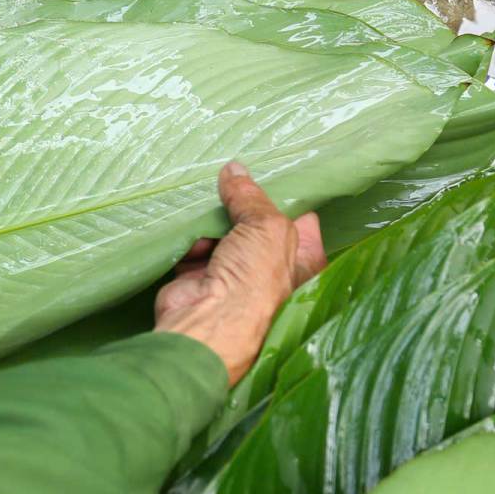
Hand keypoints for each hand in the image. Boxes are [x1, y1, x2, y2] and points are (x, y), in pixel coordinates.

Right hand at [153, 162, 326, 384]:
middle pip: (257, 224)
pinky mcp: (200, 278)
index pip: (301, 219)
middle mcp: (271, 270)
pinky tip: (191, 232)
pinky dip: (191, 238)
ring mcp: (235, 275)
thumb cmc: (255, 280)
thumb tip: (234, 170)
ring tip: (206, 204)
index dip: (287, 196)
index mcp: (303, 262)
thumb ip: (251, 196)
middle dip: (242, 205)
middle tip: (231, 181)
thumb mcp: (266, 227)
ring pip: (224, 233)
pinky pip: (196, 247)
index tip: (270, 171)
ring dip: (212, 221)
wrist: (207, 323)